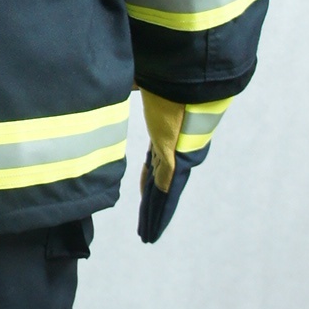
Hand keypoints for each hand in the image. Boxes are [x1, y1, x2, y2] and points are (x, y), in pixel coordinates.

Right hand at [136, 90, 197, 244]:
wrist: (188, 75)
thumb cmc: (165, 75)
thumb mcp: (142, 81)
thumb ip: (130, 84)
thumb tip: (120, 78)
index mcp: (166, 131)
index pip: (155, 161)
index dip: (149, 177)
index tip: (146, 189)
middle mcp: (172, 146)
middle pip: (160, 181)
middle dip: (154, 202)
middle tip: (148, 223)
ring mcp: (175, 153)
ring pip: (164, 190)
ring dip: (156, 212)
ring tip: (149, 233)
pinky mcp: (174, 158)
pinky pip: (165, 189)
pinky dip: (158, 209)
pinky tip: (154, 225)